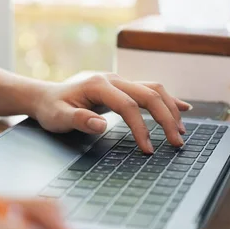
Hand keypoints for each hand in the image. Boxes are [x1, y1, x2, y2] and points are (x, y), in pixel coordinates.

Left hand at [31, 74, 191, 152]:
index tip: (148, 149)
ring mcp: (119, 81)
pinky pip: (149, 89)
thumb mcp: (58, 118)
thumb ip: (79, 120)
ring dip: (170, 108)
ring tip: (180, 130)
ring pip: (153, 89)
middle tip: (176, 142)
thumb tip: (101, 125)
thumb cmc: (52, 109)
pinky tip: (183, 108)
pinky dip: (167, 99)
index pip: (128, 106)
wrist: (46, 96)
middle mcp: (112, 79)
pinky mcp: (122, 86)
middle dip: (166, 118)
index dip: (141, 128)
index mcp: (98, 85)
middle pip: (149, 94)